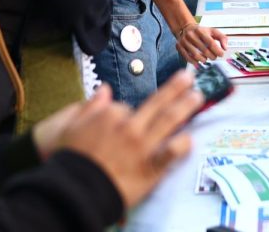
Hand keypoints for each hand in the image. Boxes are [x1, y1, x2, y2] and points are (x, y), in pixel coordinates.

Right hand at [31, 73, 201, 208]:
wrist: (73, 191)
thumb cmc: (70, 159)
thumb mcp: (70, 126)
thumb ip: (90, 106)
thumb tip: (104, 89)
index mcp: (110, 114)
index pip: (126, 106)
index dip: (129, 113)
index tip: (131, 117)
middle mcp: (129, 126)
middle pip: (157, 103)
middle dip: (175, 88)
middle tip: (190, 77)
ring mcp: (142, 145)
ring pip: (169, 120)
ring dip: (185, 106)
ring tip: (197, 97)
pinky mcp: (150, 166)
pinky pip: (170, 153)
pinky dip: (182, 145)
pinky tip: (190, 139)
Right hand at [174, 23, 227, 64]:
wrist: (185, 28)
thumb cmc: (201, 31)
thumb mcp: (213, 31)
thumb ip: (222, 38)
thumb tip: (225, 48)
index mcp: (201, 31)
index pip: (210, 42)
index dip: (217, 50)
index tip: (221, 54)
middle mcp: (191, 35)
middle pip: (204, 50)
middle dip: (212, 56)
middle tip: (214, 57)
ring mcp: (184, 41)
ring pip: (196, 55)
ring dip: (203, 60)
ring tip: (206, 58)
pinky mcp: (179, 46)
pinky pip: (187, 58)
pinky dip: (194, 61)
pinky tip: (198, 61)